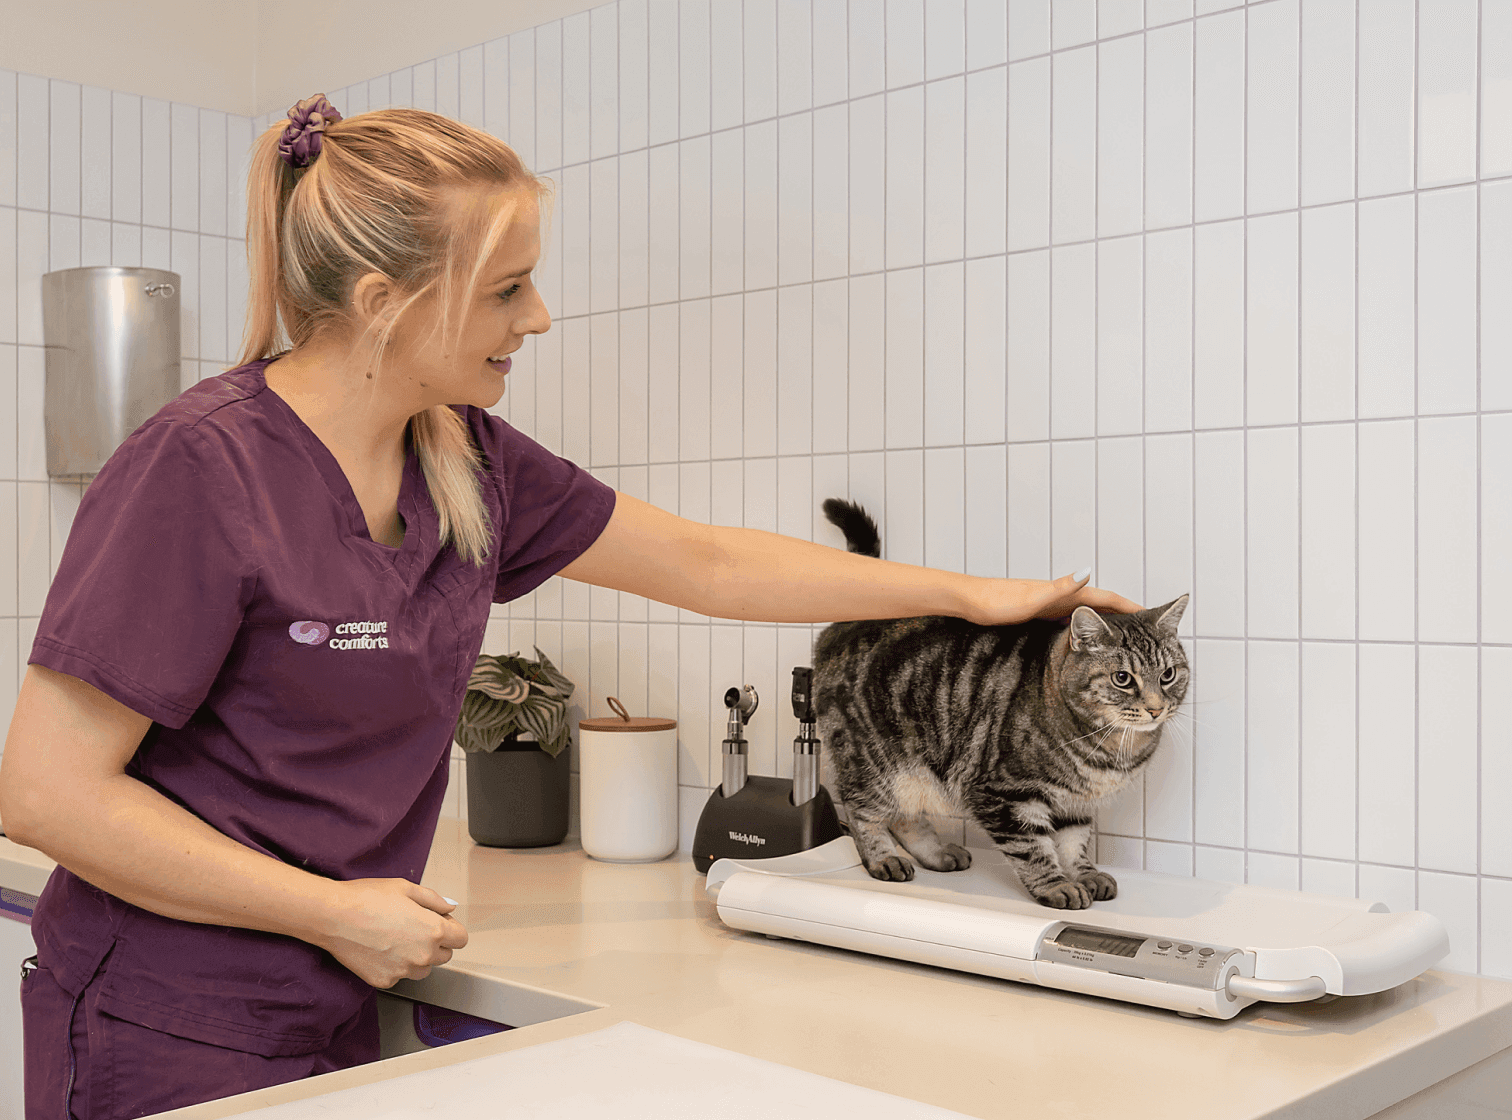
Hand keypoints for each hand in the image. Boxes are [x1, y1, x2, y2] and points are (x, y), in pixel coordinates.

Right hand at [313, 878, 468, 988]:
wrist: (333, 916)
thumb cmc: (368, 898)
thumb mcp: (406, 888)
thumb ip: (434, 900)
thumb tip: (449, 908)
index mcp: (434, 931)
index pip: (461, 939)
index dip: (452, 928)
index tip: (439, 923)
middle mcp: (423, 955)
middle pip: (445, 956)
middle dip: (436, 943)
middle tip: (414, 928)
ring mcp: (403, 971)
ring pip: (423, 969)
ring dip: (418, 958)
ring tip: (397, 939)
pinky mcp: (384, 981)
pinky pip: (399, 976)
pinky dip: (395, 966)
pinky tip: (380, 949)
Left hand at [965, 571, 1142, 626]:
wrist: (970, 601)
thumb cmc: (996, 600)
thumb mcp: (1032, 597)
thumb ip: (1061, 587)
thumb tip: (1086, 573)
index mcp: (1065, 592)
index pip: (1106, 598)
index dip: (1130, 606)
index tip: (1152, 615)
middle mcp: (1061, 595)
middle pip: (1102, 606)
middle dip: (1125, 615)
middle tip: (1147, 630)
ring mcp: (1051, 604)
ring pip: (1088, 614)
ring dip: (1107, 622)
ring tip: (1126, 635)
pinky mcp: (1040, 613)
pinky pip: (1072, 621)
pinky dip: (1086, 627)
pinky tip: (1087, 637)